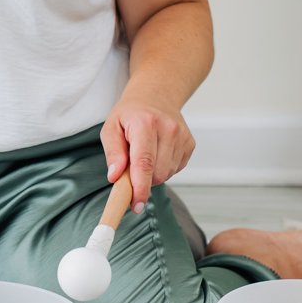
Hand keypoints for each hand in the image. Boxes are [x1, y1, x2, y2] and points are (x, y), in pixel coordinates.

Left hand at [101, 99, 194, 214]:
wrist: (156, 96)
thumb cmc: (130, 115)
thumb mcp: (111, 127)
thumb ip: (113, 153)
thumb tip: (115, 177)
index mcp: (145, 123)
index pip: (144, 162)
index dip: (140, 188)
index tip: (135, 205)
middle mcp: (168, 129)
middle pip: (157, 174)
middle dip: (141, 180)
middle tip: (130, 168)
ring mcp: (182, 136)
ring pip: (166, 174)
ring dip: (152, 174)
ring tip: (145, 154)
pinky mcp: (190, 144)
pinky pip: (175, 170)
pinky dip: (163, 168)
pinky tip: (157, 153)